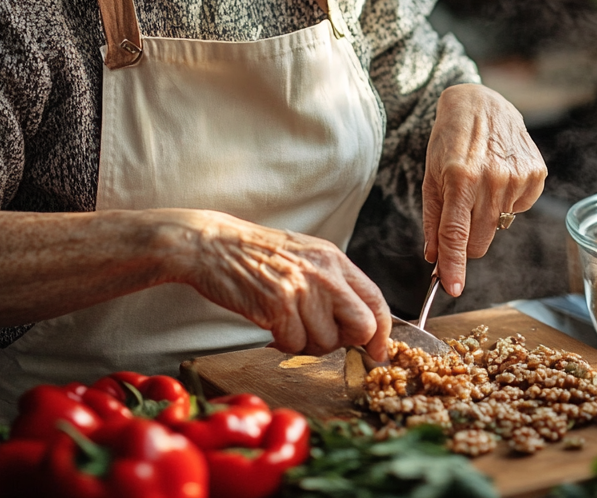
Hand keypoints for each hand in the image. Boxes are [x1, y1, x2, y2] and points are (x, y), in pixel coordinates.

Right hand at [170, 210, 391, 363]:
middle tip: (324, 338)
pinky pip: (295, 345)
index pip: (375, 300)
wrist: (214, 245)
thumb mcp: (305, 255)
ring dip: (308, 344)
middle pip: (362, 326)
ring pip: (326, 343)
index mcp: (333, 259)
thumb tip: (361, 322)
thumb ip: (333, 282)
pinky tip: (272, 327)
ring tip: (288, 325)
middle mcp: (324, 273)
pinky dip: (284, 345)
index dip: (382, 332)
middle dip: (347, 342)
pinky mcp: (278, 306)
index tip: (377, 350)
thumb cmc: (257, 253)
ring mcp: (302, 290)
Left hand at [422, 84, 546, 295]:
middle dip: (466, 241)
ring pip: (498, 227)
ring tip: (479, 183)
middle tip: (460, 215)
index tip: (451, 289)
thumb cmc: (449, 139)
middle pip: (479, 240)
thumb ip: (432, 218)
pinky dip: (506, 202)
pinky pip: (518, 210)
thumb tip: (434, 257)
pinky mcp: (536, 174)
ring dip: (486, 216)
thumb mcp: (431, 174)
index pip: (456, 234)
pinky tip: (499, 176)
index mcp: (459, 177)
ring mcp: (517, 176)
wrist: (480, 102)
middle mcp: (491, 178)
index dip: (454, 266)